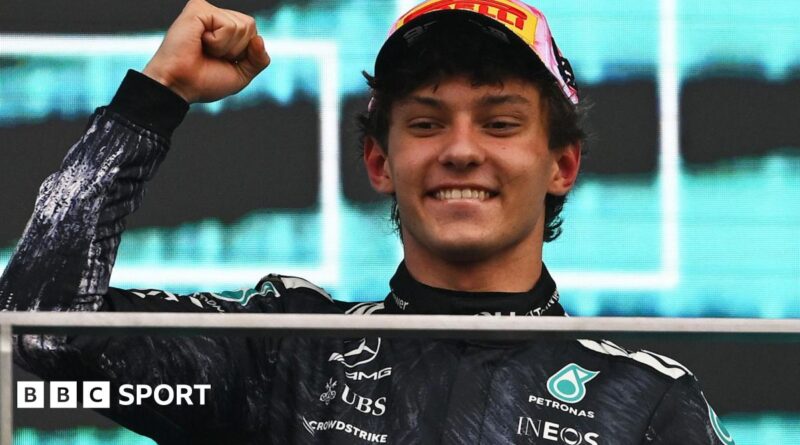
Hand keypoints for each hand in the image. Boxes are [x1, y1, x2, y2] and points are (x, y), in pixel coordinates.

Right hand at [142, 0, 270, 102]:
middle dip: (237, 50)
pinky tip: (201, 42)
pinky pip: (228, 25)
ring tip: (205, 50)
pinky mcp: (198, 8)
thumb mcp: (241, 75)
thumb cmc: (204, 82)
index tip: (221, 62)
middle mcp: (217, 18)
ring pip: (241, 26)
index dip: (244, 54)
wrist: (180, 86)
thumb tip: (259, 38)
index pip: (253, 34)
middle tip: (212, 56)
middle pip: (250, 26)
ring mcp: (207, 12)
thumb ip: (259, 60)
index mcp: (226, 30)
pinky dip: (218, 42)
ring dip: (226, 48)